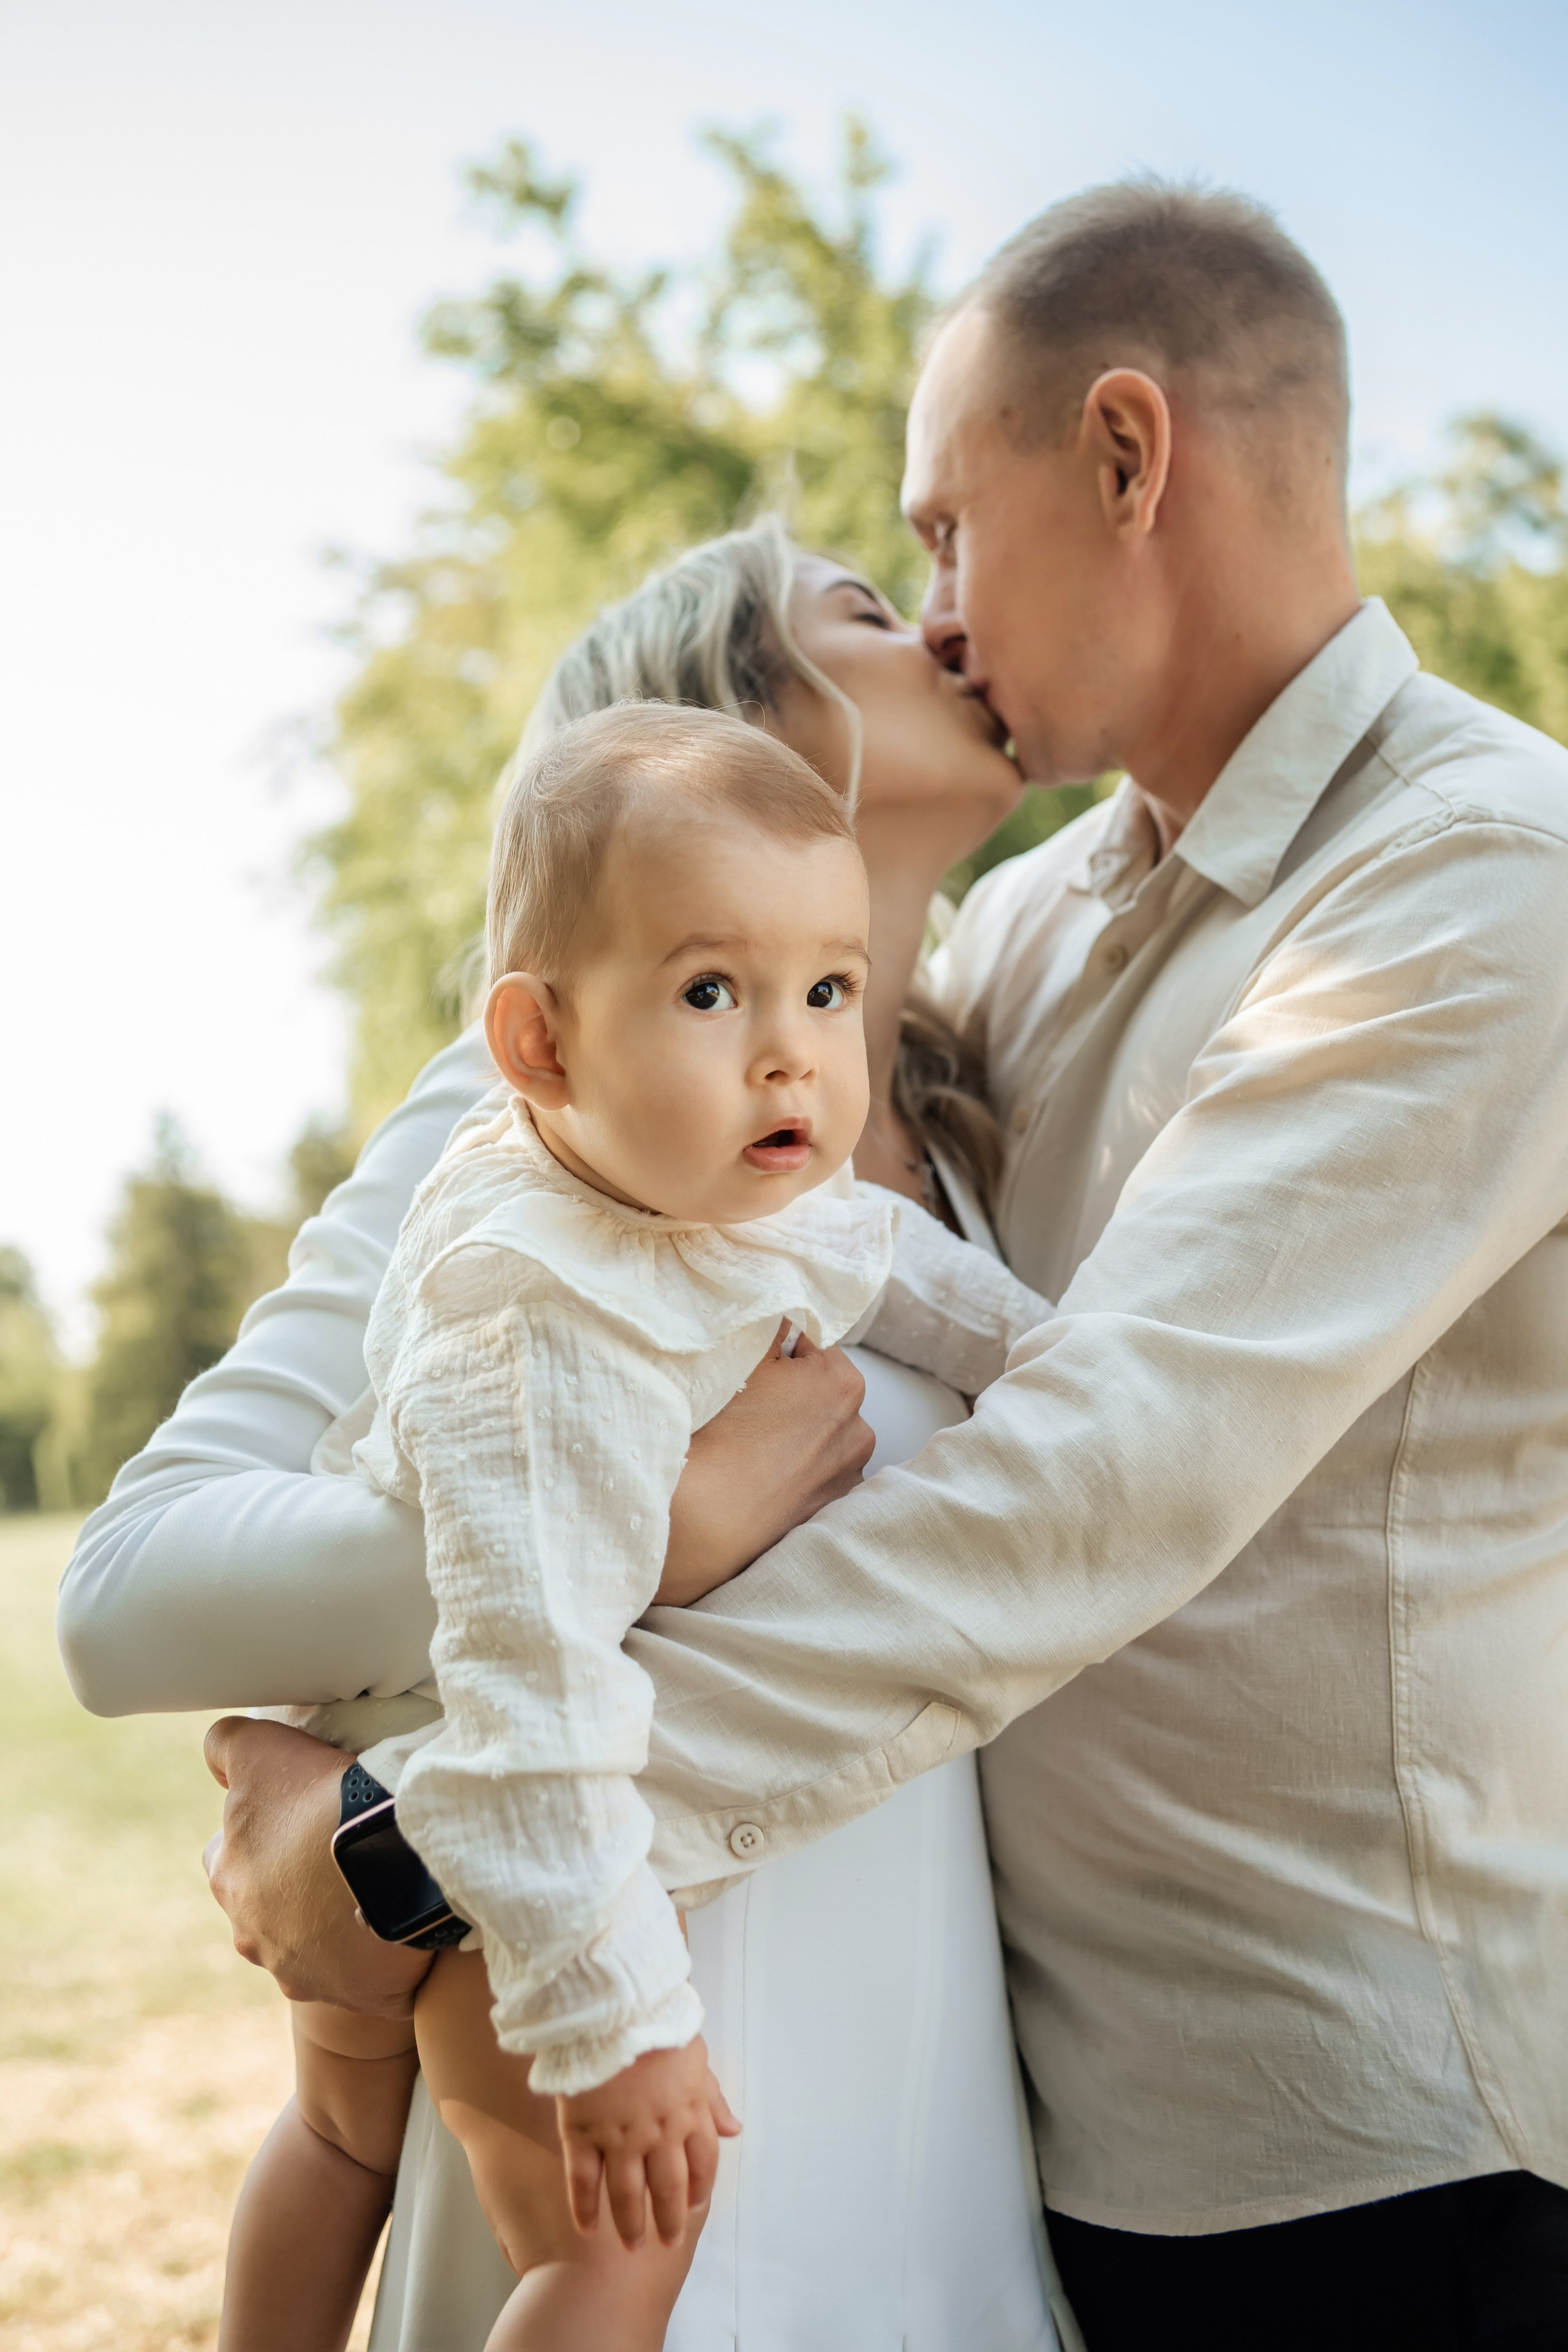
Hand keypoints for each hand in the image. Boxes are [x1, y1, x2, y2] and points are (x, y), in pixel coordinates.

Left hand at [202, 1715, 431, 2015]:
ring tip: (371, 1883)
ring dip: (331, 1921)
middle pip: (267, 1906)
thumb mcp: (261, 1748)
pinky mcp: (354, 1995)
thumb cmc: (322, 1800)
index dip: (258, 1832)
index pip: (225, 1855)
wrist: (391, 1853)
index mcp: (229, 1880)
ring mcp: (302, 1972)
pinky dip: (372, 1954)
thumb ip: (226, 1745)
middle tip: (336, 1849)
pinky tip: (395, 1917)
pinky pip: (361, 1976)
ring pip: (311, 1946)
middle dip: (293, 1884)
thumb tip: (217, 1757)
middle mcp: (253, 1937)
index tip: (298, 1816)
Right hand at [558, 2036, 740, 2248]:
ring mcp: (619, 2137)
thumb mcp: (696, 2056)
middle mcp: (658, 2133)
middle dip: (669, 2219)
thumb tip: (735, 2130)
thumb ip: (712, 2097)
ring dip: (631, 2223)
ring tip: (633, 2244)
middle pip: (668, 2188)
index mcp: (689, 2112)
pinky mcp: (582, 2133)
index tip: (693, 2205)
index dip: (699, 2187)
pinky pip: (583, 2180)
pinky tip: (587, 2228)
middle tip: (667, 2243)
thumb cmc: (657, 2023)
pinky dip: (584, 2207)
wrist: (613, 2009)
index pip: (703, 2163)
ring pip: (628, 2193)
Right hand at [658, 1323, 872, 1604]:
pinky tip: (762, 1477)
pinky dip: (796, 1472)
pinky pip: (816, 1475)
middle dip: (791, 1395)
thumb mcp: (742, 1358)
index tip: (751, 1372)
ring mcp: (848, 1475)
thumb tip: (784, 1315)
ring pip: (819, 1436)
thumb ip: (771, 1327)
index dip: (777, 1355)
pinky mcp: (831, 1511)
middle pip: (820, 1393)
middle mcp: (859, 1429)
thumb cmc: (722, 1432)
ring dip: (796, 1435)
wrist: (706, 1516)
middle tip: (747, 1408)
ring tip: (752, 1447)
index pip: (811, 1347)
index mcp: (843, 1382)